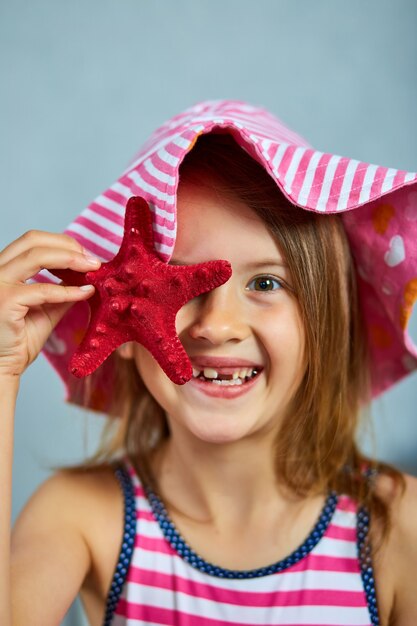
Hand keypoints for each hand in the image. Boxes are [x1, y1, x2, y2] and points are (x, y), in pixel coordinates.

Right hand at [0, 230, 100, 378]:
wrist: (4, 367)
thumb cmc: (20, 340)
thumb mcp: (47, 308)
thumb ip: (62, 290)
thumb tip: (85, 276)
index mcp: (4, 269)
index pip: (32, 241)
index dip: (62, 242)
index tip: (86, 255)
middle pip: (33, 240)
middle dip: (68, 245)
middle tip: (93, 260)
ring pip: (36, 255)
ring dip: (70, 259)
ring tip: (93, 268)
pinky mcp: (5, 301)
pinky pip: (44, 290)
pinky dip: (68, 290)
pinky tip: (85, 292)